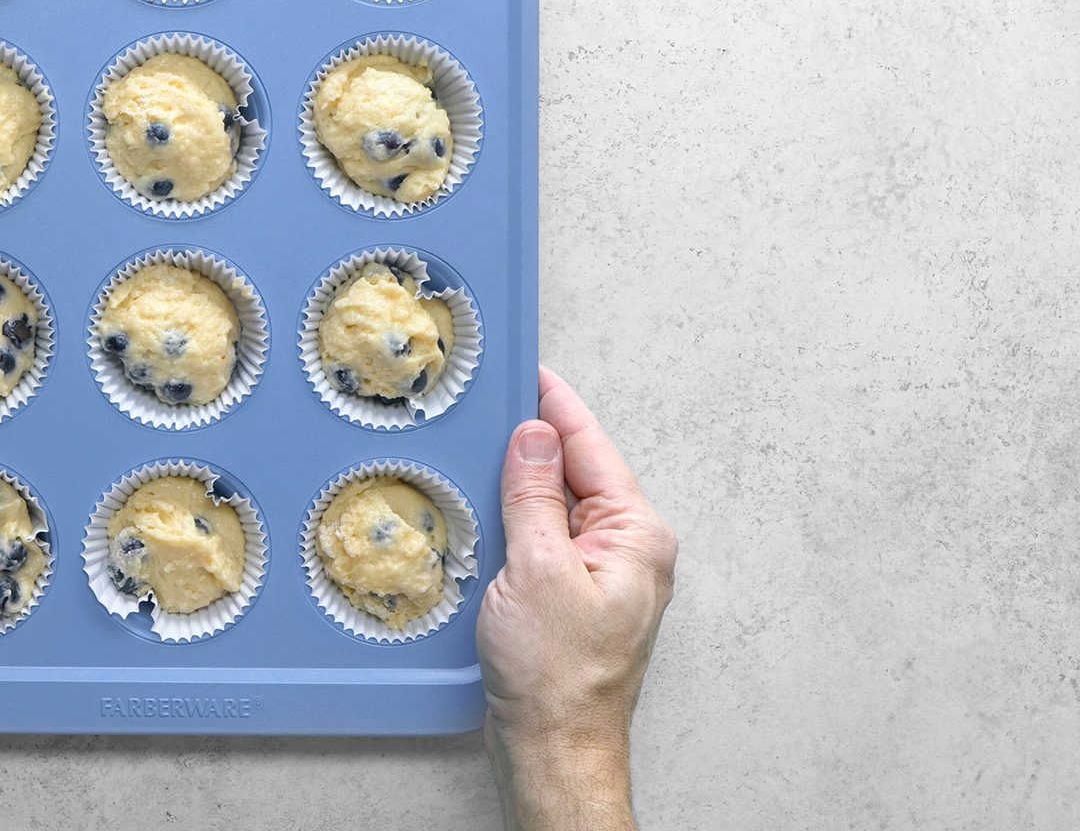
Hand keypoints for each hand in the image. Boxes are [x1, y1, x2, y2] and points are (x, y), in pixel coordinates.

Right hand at [477, 367, 677, 830]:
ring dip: (522, 482)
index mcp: (635, 534)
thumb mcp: (537, 569)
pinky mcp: (576, 596)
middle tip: (495, 402)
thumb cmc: (556, 675)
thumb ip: (535, 496)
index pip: (591, 446)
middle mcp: (629, 549)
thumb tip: (535, 435)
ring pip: (559, 505)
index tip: (530, 372)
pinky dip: (519, 519)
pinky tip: (489, 512)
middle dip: (535, 439)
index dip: (556, 406)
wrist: (554, 746)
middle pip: (577, 472)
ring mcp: (604, 574)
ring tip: (484, 450)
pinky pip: (547, 537)